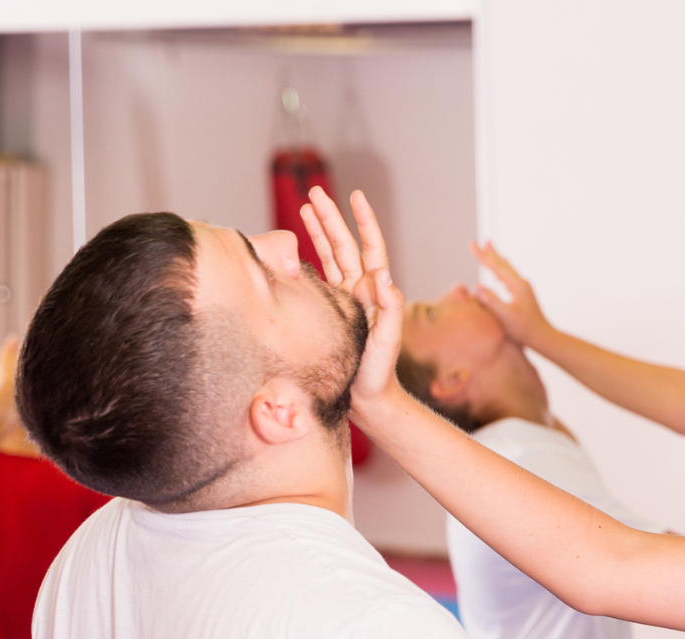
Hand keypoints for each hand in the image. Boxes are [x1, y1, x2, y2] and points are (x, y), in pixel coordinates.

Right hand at [300, 188, 405, 410]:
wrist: (368, 399)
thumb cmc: (378, 374)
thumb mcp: (387, 343)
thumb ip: (389, 312)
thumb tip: (387, 281)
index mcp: (375, 292)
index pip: (371, 249)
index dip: (364, 222)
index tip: (356, 197)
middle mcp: (361, 290)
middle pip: (345, 245)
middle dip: (331, 218)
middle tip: (314, 192)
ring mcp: (346, 298)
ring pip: (331, 256)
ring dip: (319, 232)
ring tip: (306, 207)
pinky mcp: (332, 310)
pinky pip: (320, 277)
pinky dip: (309, 259)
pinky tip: (296, 247)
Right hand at [467, 242, 552, 347]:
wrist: (543, 336)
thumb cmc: (524, 329)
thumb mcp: (505, 316)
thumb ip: (491, 300)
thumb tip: (477, 285)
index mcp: (516, 285)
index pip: (495, 266)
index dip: (482, 255)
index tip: (471, 245)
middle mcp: (521, 282)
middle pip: (501, 263)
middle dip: (488, 252)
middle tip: (477, 242)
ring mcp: (523, 287)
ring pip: (506, 268)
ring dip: (495, 257)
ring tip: (489, 247)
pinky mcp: (523, 293)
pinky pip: (509, 276)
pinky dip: (501, 269)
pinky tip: (500, 271)